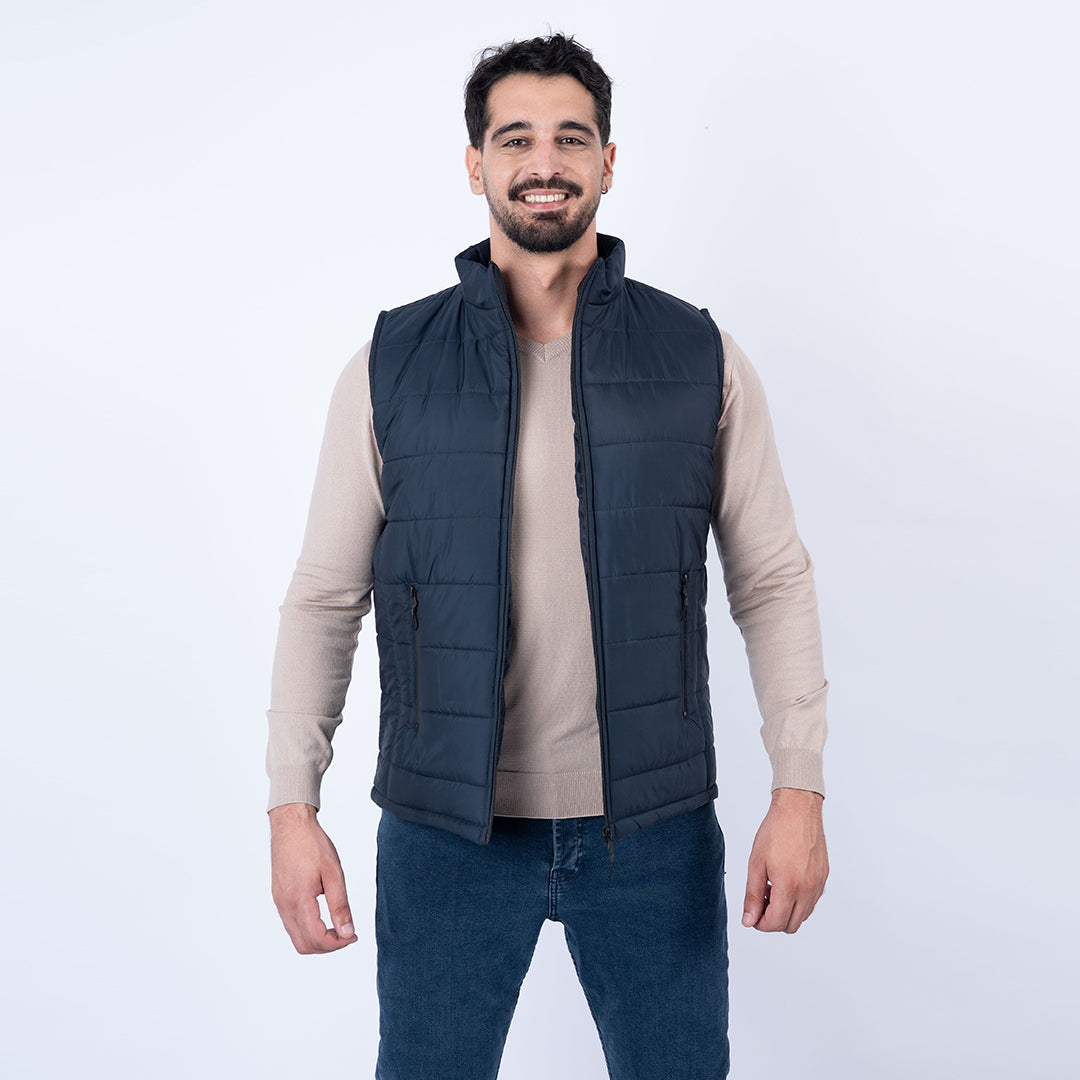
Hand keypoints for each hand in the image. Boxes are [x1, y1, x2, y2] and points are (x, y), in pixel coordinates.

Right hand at [269, 802, 357, 953]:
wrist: (290, 825)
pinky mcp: (278, 897)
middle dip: (328, 947)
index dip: (338, 944)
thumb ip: (340, 905)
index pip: (317, 938)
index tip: (353, 935)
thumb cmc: (312, 844)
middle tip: (347, 935)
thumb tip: (347, 932)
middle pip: (304, 945)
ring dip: (317, 940)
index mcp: (299, 899)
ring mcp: (279, 902)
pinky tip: (322, 918)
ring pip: (296, 937)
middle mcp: (285, 905)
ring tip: (337, 927)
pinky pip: (291, 924)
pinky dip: (307, 930)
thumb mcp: (334, 873)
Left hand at [742, 787, 828, 933]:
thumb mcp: (756, 863)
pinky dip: (798, 901)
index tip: (752, 915)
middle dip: (773, 920)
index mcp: (789, 886)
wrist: (798, 809)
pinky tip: (786, 882)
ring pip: (804, 915)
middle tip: (761, 901)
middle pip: (791, 925)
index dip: (760, 923)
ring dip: (787, 911)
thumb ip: (753, 895)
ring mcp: (818, 884)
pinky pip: (812, 901)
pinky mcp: (824, 877)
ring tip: (772, 889)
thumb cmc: (776, 831)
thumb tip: (749, 920)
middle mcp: (808, 889)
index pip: (776, 922)